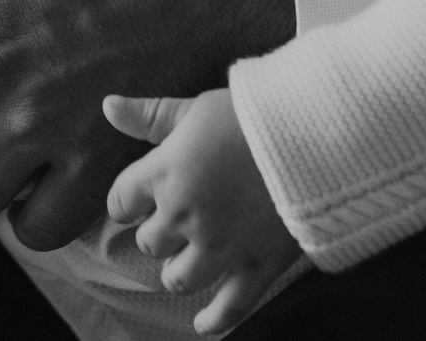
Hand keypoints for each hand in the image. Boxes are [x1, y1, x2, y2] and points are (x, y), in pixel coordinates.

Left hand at [106, 91, 300, 335]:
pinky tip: (202, 323)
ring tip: (184, 263)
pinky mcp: (257, 266)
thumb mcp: (197, 107)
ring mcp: (220, 246)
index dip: (128, 201)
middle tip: (172, 226)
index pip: (122, 200)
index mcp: (165, 172)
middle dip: (158, 234)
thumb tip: (108, 106)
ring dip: (176, 272)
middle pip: (151, 242)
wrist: (317, 135)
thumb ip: (151, 115)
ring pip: (178, 278)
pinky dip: (213, 320)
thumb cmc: (253, 114)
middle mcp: (185, 215)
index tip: (136, 202)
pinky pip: (229, 307)